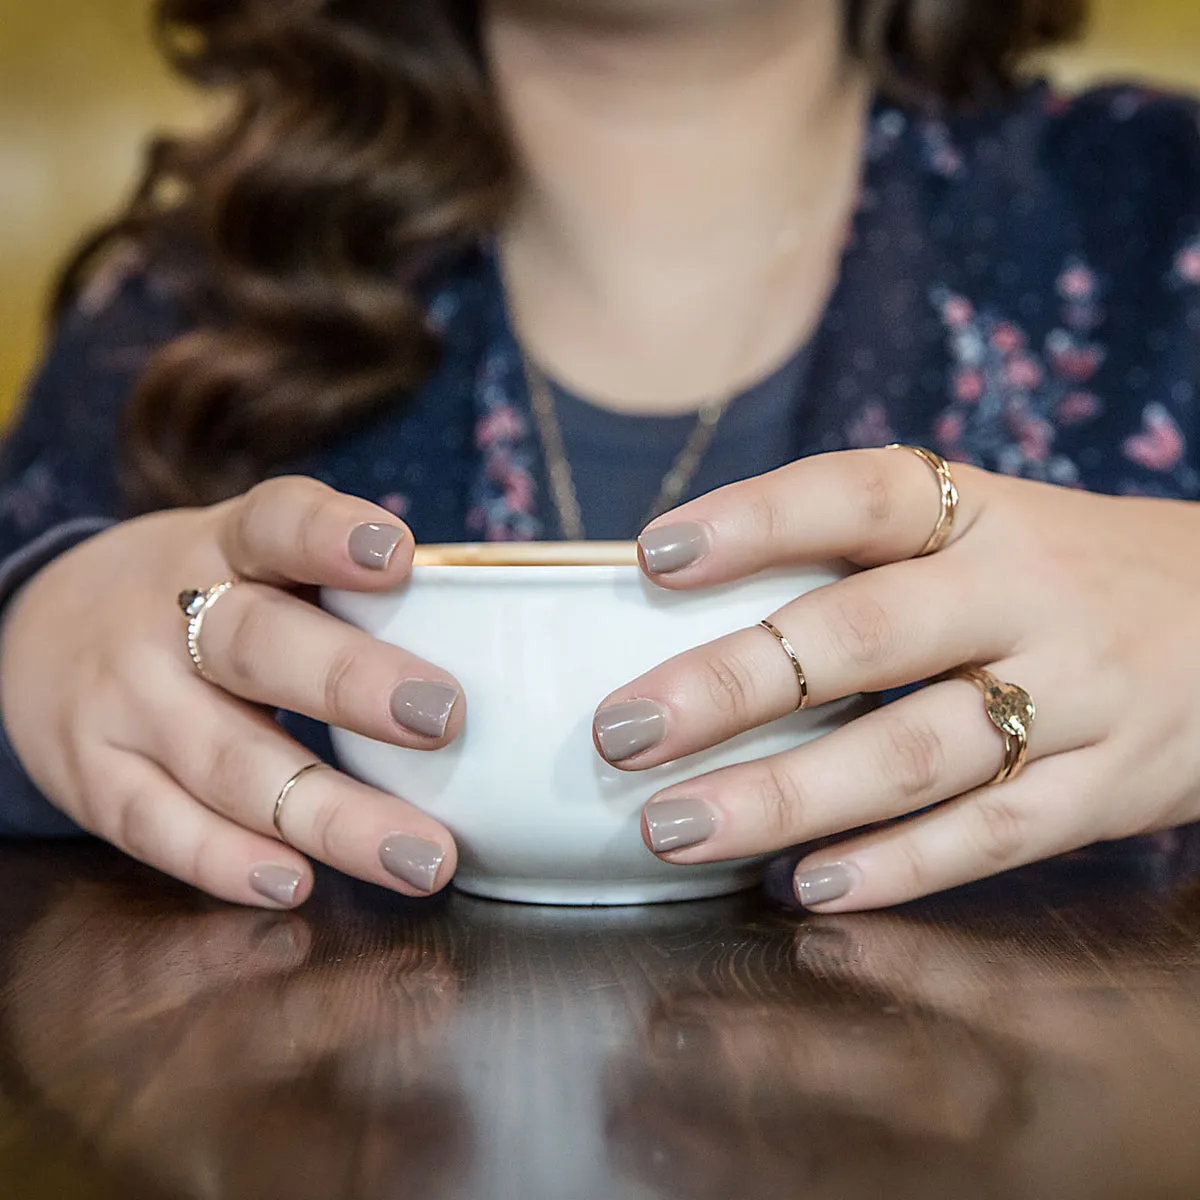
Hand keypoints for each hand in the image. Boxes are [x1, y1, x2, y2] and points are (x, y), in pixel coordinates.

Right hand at [0, 477, 462, 906]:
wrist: (42, 629)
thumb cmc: (202, 601)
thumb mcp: (250, 562)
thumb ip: (340, 590)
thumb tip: (488, 636)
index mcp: (225, 547)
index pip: (274, 524)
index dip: (330, 536)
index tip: (398, 554)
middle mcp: (168, 617)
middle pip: (257, 646)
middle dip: (351, 682)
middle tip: (444, 716)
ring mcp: (125, 701)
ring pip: (228, 761)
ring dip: (331, 815)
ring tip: (421, 855)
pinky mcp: (94, 778)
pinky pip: (159, 827)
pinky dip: (228, 861)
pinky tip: (297, 883)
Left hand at [592, 449, 1199, 909]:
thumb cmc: (1063, 575)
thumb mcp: (986, 531)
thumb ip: (867, 561)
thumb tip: (690, 603)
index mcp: (982, 515)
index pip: (859, 496)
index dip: (756, 520)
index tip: (654, 556)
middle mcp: (1027, 595)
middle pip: (866, 637)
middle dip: (733, 685)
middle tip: (621, 731)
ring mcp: (1078, 697)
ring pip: (916, 753)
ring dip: (787, 797)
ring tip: (675, 828)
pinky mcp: (1111, 790)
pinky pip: (993, 837)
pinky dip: (895, 865)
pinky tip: (806, 886)